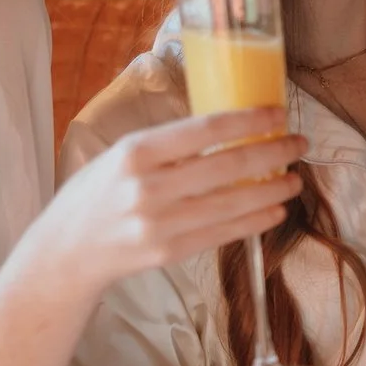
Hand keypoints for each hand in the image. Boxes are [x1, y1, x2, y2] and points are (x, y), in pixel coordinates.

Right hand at [17, 109, 303, 294]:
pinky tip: (276, 210)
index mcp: (136, 152)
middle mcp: (148, 188)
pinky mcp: (168, 253)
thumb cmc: (98, 193)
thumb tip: (228, 127)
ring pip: (232, 203)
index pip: (205, 129)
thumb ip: (168, 145)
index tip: (278, 113)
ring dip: (272, 189)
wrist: (66, 250)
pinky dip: (254, 221)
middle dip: (272, 152)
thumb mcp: (122, 155)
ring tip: (295, 179)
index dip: (249, 120)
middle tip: (299, 142)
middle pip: (227, 166)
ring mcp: (159, 224)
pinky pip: (223, 234)